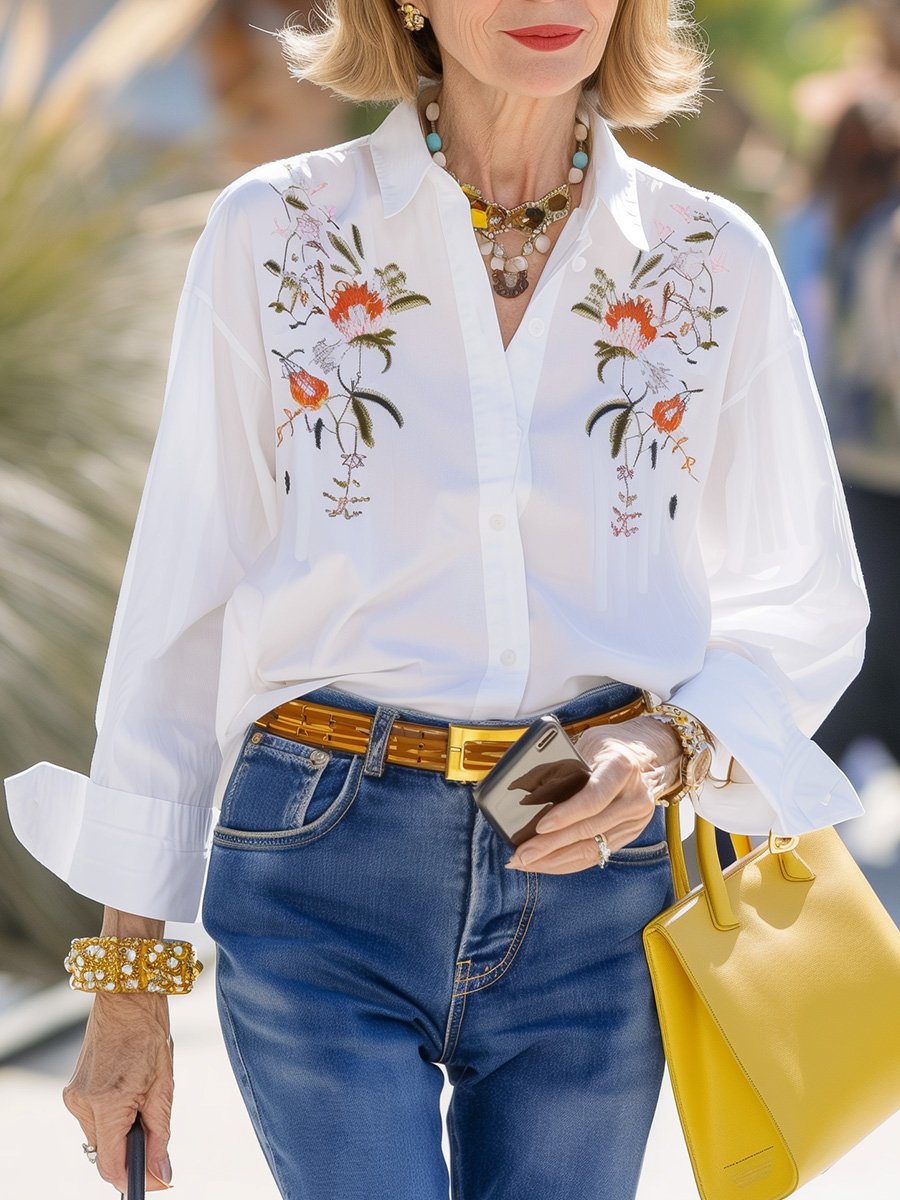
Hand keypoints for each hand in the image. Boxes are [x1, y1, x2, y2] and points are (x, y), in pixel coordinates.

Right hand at [63, 990, 173, 1191]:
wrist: (126, 998)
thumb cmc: (149, 1036)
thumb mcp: (164, 1086)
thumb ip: (160, 1134)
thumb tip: (161, 1173)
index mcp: (107, 1103)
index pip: (111, 1164)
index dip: (133, 1178)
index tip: (155, 1181)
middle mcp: (82, 1104)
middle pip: (105, 1152)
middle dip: (129, 1150)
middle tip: (154, 1130)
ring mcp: (73, 1096)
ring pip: (99, 1136)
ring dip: (120, 1130)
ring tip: (141, 1097)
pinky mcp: (72, 1090)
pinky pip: (92, 1119)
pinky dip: (111, 1116)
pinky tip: (126, 1090)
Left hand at [504, 714, 681, 873]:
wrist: (644, 754)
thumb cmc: (606, 746)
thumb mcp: (586, 744)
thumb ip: (562, 766)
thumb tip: (521, 789)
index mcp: (622, 767)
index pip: (593, 798)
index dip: (566, 815)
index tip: (539, 828)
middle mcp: (635, 797)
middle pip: (589, 829)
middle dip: (550, 846)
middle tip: (520, 855)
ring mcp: (636, 820)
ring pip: (592, 849)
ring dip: (554, 860)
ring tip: (525, 863)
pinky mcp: (630, 835)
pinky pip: (596, 855)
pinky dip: (568, 862)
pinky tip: (545, 864)